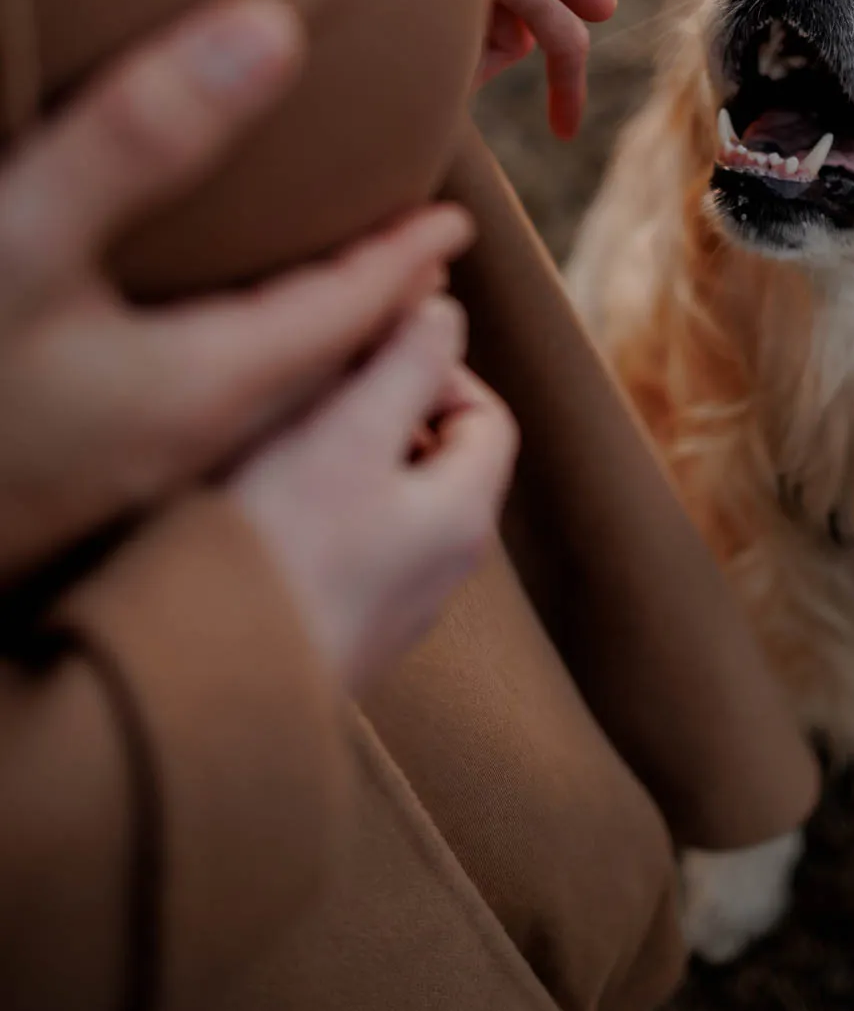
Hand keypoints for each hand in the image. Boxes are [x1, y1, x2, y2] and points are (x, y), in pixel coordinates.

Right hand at [0, 0, 471, 580]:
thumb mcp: (28, 230)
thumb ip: (146, 130)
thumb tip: (280, 25)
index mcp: (196, 391)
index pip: (342, 322)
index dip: (400, 264)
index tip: (451, 226)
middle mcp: (173, 450)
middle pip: (316, 379)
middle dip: (368, 317)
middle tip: (411, 269)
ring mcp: (114, 485)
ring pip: (254, 409)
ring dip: (302, 350)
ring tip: (321, 307)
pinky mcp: (59, 491)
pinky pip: (186, 426)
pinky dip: (227, 375)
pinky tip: (186, 354)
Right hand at [230, 296, 515, 689]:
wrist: (208, 699)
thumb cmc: (283, 557)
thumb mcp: (348, 433)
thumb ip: (405, 363)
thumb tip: (444, 311)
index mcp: (465, 516)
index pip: (487, 415)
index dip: (435, 366)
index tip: (363, 353)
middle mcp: (441, 570)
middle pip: (434, 456)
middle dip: (379, 408)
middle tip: (310, 392)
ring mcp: (386, 609)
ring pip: (381, 502)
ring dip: (336, 459)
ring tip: (271, 445)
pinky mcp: (330, 633)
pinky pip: (338, 549)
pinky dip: (307, 512)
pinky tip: (248, 509)